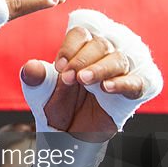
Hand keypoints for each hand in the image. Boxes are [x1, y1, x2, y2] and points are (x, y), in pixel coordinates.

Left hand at [19, 25, 140, 142]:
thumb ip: (35, 78)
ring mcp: (123, 71)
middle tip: (68, 78)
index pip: (82, 33)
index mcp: (83, 47)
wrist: (70, 133)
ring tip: (84, 80)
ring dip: (99, 69)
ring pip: (119, 59)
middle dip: (82, 60)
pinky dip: (123, 83)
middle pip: (101, 43)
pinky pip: (137, 81)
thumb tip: (30, 68)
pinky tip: (107, 87)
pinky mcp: (136, 89)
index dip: (70, 47)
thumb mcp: (40, 92)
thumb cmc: (59, 105)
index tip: (59, 67)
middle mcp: (106, 54)